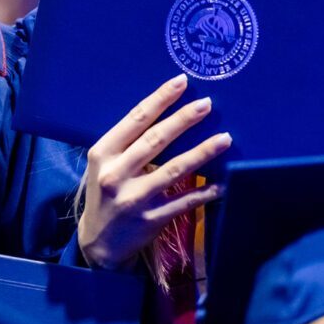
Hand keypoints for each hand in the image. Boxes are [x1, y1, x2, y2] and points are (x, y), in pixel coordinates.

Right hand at [77, 74, 227, 269]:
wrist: (97, 242)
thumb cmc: (104, 192)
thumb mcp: (104, 164)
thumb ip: (127, 143)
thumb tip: (165, 113)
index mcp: (103, 153)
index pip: (135, 120)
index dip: (160, 99)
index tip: (181, 82)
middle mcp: (116, 174)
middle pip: (156, 141)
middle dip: (183, 120)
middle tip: (207, 104)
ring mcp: (134, 199)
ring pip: (174, 170)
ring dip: (202, 153)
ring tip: (225, 139)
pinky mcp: (151, 220)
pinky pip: (184, 202)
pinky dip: (204, 192)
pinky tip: (223, 183)